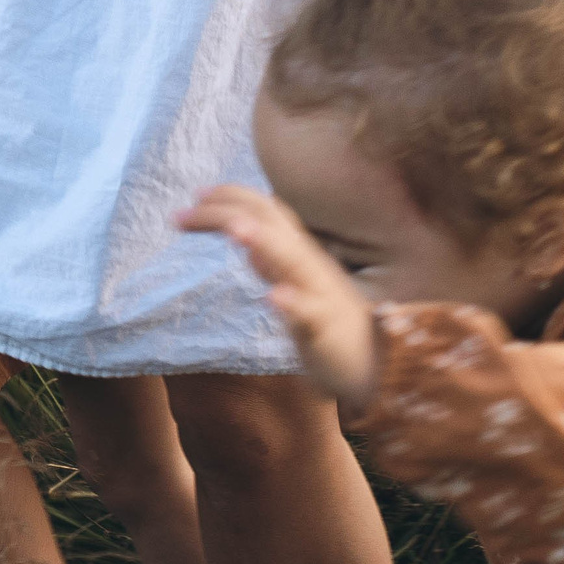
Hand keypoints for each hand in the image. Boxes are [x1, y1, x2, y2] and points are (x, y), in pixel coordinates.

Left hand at [179, 184, 380, 410]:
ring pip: (293, 261)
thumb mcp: (297, 287)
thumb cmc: (333, 328)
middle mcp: (310, 266)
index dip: (233, 197)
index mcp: (301, 255)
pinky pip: (310, 314)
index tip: (195, 195)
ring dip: (264, 243)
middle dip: (227, 213)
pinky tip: (273, 297)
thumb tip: (249, 242)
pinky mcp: (327, 331)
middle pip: (270, 225)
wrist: (381, 368)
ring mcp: (320, 295)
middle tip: (183, 212)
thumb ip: (275, 264)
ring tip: (234, 229)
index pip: (267, 212)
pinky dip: (292, 303)